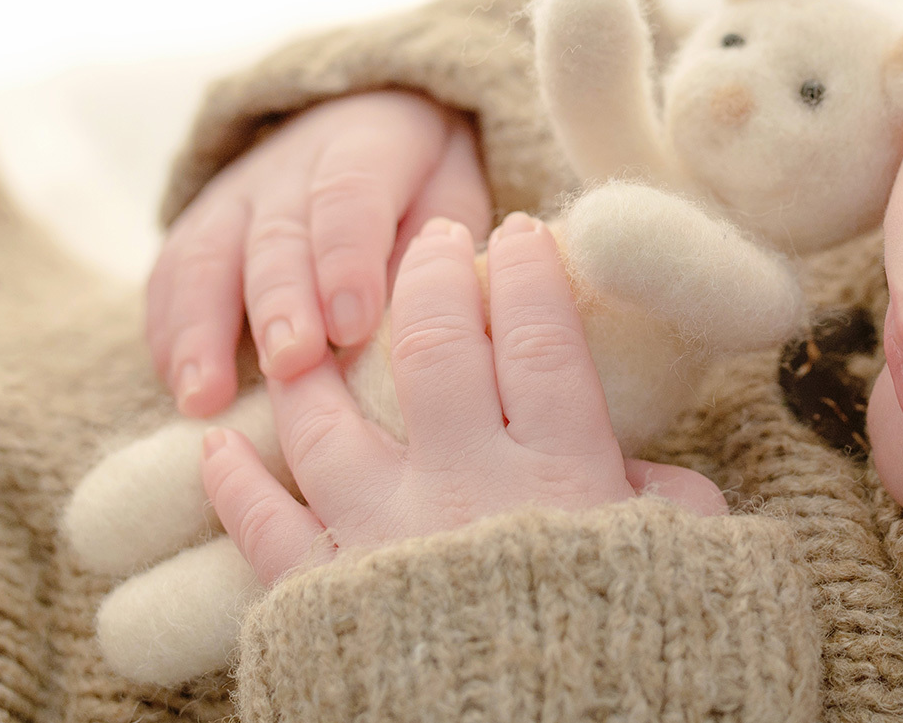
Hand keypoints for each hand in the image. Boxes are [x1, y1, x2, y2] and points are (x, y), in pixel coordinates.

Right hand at [148, 91, 490, 415]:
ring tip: (206, 396)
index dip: (347, 261)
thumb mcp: (453, 198)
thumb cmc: (426, 187)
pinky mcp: (200, 224)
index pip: (349, 197)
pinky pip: (170, 274)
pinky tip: (179, 387)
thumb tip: (411, 327)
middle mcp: (291, 167)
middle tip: (288, 363)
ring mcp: (235, 194)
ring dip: (202, 330)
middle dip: (279, 303)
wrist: (372, 122)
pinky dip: (169, 332)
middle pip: (275, 235)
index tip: (353, 327)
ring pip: (206, 254)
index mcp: (368, 147)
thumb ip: (437, 255)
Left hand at [201, 212, 727, 585]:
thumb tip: (654, 478)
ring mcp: (383, 537)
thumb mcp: (684, 581)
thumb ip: (673, 513)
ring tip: (311, 328)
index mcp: (561, 473)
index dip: (526, 271)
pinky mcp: (324, 598)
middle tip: (431, 239)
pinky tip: (218, 446)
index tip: (517, 232)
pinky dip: (235, 484)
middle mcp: (464, 486)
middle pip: (434, 346)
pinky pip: (264, 527)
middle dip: (430, 274)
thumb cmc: (626, 671)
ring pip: (328, 418)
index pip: (538, 335)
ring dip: (315, 363)